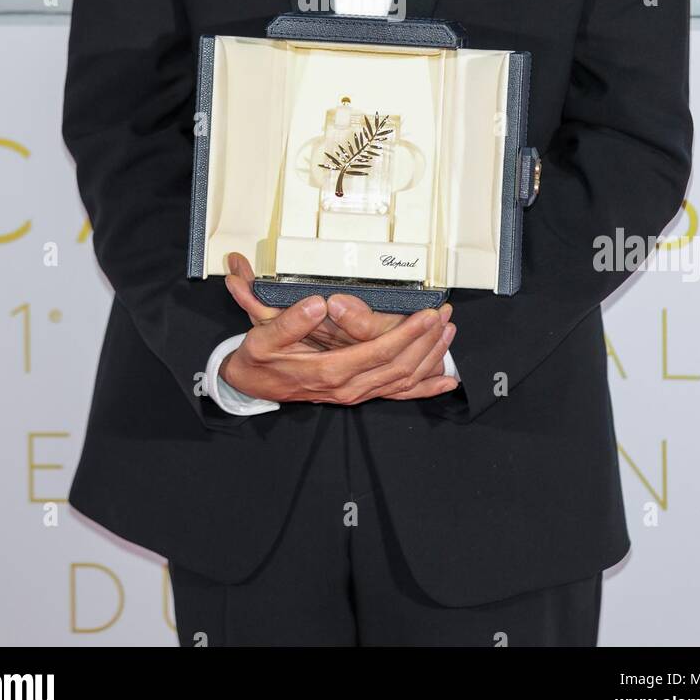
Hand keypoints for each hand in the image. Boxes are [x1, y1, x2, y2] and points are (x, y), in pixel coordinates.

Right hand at [221, 253, 458, 403]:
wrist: (250, 383)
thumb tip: (318, 305)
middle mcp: (347, 387)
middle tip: (446, 317)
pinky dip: (424, 388)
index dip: (407, 335)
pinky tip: (445, 382)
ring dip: (429, 358)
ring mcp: (354, 394)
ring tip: (449, 334)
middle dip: (427, 342)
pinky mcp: (356, 394)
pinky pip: (396, 394)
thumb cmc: (259, 357)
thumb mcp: (264, 337)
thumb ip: (291, 323)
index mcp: (330, 371)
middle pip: (399, 367)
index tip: (428, 316)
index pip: (379, 353)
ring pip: (402, 381)